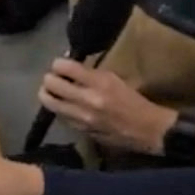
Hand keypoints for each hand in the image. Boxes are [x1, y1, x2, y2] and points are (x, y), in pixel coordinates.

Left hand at [38, 58, 174, 155]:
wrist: (147, 130)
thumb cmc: (133, 100)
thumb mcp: (114, 79)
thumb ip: (90, 74)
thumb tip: (68, 67)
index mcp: (99, 83)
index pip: (64, 67)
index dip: (58, 64)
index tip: (59, 65)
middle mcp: (87, 99)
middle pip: (51, 84)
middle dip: (49, 78)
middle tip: (52, 78)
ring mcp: (82, 117)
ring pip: (49, 102)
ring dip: (47, 94)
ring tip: (50, 91)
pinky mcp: (81, 130)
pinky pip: (59, 117)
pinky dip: (57, 109)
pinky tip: (63, 106)